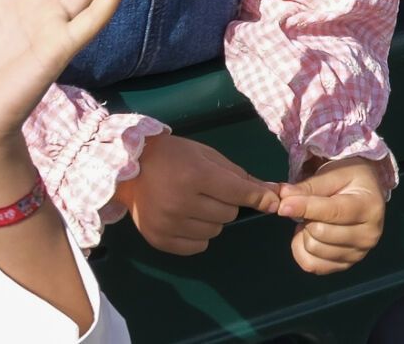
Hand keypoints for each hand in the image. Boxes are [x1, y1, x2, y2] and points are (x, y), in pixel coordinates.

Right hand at [116, 133, 279, 256]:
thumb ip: (240, 176)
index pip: (239, 194)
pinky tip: (188, 219)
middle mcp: (181, 203)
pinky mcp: (158, 240)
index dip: (260, 197)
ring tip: (197, 203)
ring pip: (215, 232)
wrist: (129, 168)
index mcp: (195, 176)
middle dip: (228, 203)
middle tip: (211, 191)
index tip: (274, 201)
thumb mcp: (208, 156)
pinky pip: (196, 247)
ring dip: (214, 219)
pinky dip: (199, 236)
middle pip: (229, 214)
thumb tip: (274, 194)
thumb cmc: (174, 156)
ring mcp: (168, 224)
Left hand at [275, 156, 386, 274]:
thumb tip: (283, 196)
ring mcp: (358, 254)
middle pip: (319, 232)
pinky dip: (302, 251)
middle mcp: (368, 234)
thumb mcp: (335, 174)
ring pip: (313, 249)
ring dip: (305, 233)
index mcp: (369, 207)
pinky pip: (312, 265)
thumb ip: (310, 186)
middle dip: (307, 217)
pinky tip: (309, 236)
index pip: (332, 211)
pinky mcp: (345, 266)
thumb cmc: (351, 181)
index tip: (283, 205)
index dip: (305, 208)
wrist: (367, 194)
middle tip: (310, 207)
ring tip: (313, 219)